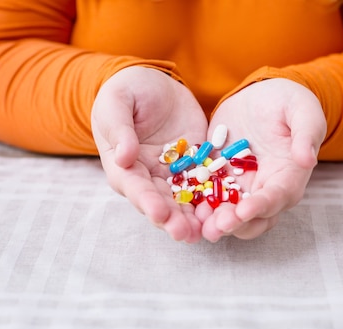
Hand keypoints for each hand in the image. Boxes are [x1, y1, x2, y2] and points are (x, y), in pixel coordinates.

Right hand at [91, 66, 207, 242]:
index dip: (147, 202)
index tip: (159, 214)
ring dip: (194, 218)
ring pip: (184, 201)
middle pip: (160, 203)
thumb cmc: (126, 91)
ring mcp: (172, 174)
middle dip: (173, 220)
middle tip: (186, 234)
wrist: (154, 80)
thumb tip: (124, 158)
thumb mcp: (117, 103)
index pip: (135, 188)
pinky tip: (226, 210)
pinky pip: (205, 183)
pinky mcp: (195, 164)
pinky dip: (214, 197)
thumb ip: (119, 129)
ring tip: (206, 233)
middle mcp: (148, 177)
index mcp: (124, 166)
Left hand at [198, 78, 326, 241]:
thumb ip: (306, 134)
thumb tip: (307, 160)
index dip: (261, 207)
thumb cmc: (288, 102)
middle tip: (217, 226)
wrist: (261, 95)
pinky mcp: (219, 179)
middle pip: (254, 218)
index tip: (244, 211)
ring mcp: (241, 187)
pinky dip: (198, 204)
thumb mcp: (303, 111)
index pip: (277, 198)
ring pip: (230, 215)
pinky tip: (185, 206)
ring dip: (215, 222)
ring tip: (199, 224)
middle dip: (236, 224)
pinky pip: (208, 196)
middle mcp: (265, 189)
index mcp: (289, 177)